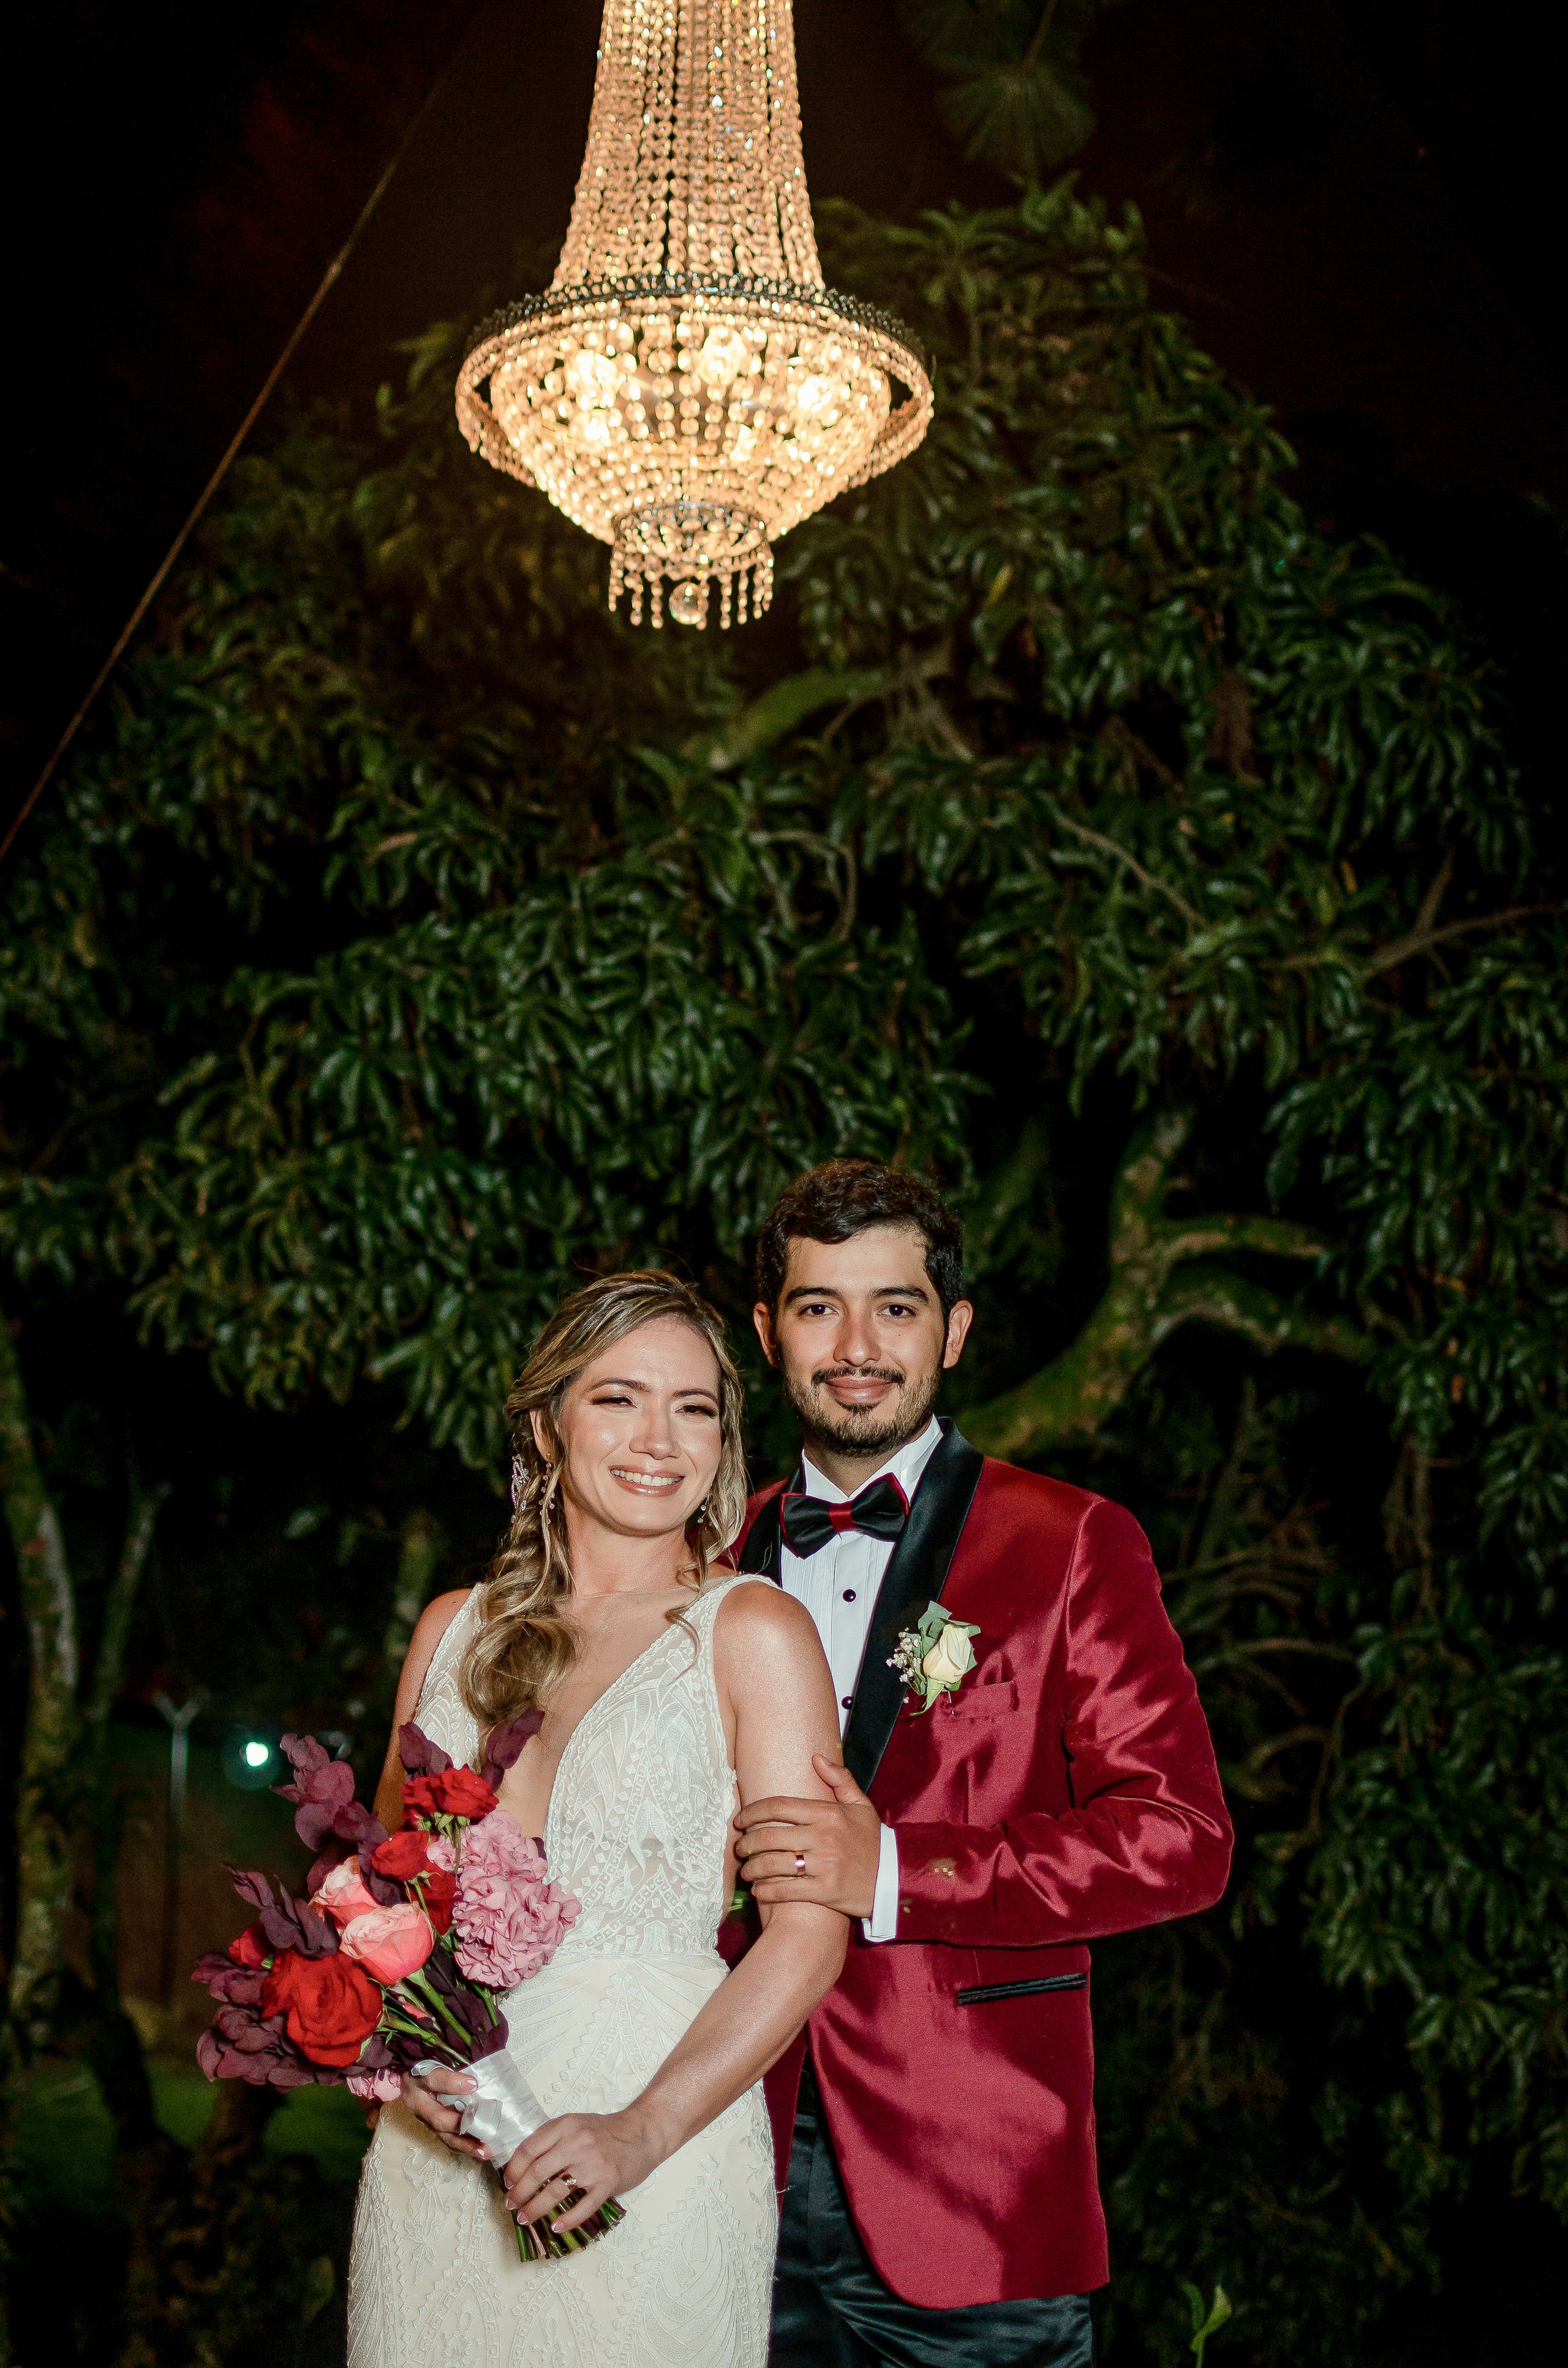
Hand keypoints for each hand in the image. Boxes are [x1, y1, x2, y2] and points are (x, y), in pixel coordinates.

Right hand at [399, 2064, 486, 2159]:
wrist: (409, 2075)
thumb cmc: (427, 2061)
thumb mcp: (435, 2056)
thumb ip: (453, 2062)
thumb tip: (475, 2076)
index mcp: (418, 2079)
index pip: (432, 2080)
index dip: (451, 2083)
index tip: (473, 2084)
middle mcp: (418, 2102)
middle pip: (438, 2117)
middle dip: (462, 2125)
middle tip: (484, 2128)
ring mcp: (424, 2118)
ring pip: (443, 2135)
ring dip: (465, 2144)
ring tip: (485, 2150)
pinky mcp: (431, 2127)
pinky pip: (446, 2139)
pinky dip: (462, 2146)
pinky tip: (479, 2151)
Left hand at [502, 2108, 660, 2234]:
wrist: (642, 2134)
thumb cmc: (606, 2131)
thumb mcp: (576, 2124)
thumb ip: (552, 2139)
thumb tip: (522, 2165)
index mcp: (565, 2126)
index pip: (529, 2149)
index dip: (513, 2170)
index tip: (507, 2183)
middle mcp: (577, 2144)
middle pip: (537, 2172)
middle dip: (520, 2193)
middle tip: (512, 2205)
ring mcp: (592, 2164)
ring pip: (555, 2191)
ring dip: (536, 2208)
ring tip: (525, 2218)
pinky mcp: (607, 2183)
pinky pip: (583, 2206)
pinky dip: (567, 2219)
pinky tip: (556, 2226)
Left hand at [732, 1755, 881, 1915]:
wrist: (893, 1879)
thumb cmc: (871, 1841)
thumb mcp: (861, 1806)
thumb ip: (840, 1779)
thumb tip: (817, 1757)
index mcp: (828, 1813)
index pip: (779, 1807)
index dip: (752, 1812)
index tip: (740, 1820)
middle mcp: (824, 1836)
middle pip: (769, 1836)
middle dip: (746, 1843)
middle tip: (739, 1848)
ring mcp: (824, 1864)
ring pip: (772, 1864)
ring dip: (751, 1869)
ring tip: (746, 1871)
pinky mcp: (825, 1891)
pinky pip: (785, 1890)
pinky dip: (765, 1891)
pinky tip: (758, 1891)